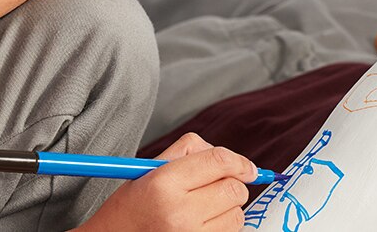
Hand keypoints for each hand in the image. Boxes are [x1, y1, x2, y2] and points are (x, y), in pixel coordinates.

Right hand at [78, 133, 256, 230]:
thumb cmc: (129, 206)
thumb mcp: (148, 170)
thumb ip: (187, 152)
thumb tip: (230, 158)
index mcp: (163, 183)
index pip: (218, 162)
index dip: (239, 162)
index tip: (247, 167)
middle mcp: (179, 212)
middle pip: (234, 189)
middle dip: (233, 184)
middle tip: (215, 186)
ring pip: (237, 214)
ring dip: (228, 208)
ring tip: (203, 208)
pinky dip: (223, 226)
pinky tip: (202, 223)